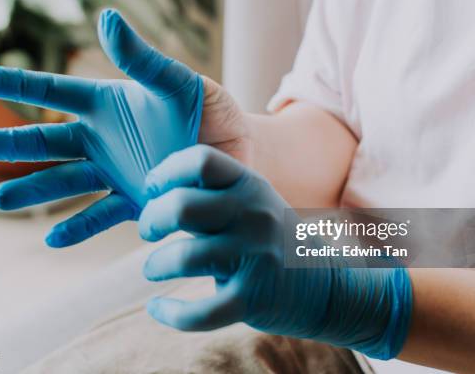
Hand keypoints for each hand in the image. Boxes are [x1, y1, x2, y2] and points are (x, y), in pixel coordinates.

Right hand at [0, 8, 247, 246]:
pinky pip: (101, 216)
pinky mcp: (134, 203)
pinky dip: (78, 228)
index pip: (55, 92)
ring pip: (65, 182)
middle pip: (47, 141)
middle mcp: (104, 140)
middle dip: (10, 142)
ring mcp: (115, 173)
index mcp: (109, 105)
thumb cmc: (211, 111)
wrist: (239, 154)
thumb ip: (144, 60)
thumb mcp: (180, 83)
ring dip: (33, 191)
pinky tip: (53, 239)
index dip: (17, 84)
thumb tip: (106, 18)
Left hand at [139, 145, 412, 359]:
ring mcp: (255, 258)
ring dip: (154, 265)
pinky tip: (158, 308)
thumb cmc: (272, 240)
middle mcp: (253, 216)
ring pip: (183, 258)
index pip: (200, 161)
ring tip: (153, 268)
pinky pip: (198, 312)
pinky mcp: (253, 300)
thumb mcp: (253, 203)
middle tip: (147, 230)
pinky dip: (169, 313)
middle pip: (181, 206)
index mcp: (250, 185)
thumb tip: (154, 191)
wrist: (327, 287)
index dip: (165, 172)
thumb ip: (212, 194)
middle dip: (151, 219)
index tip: (152, 188)